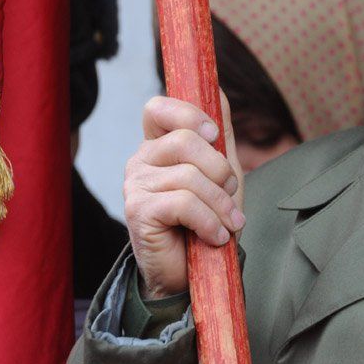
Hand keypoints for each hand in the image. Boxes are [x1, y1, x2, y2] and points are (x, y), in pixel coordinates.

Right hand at [123, 91, 243, 298]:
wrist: (191, 274)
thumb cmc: (206, 220)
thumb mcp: (220, 172)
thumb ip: (219, 133)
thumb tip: (220, 88)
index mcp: (158, 145)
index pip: (158, 108)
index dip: (189, 114)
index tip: (214, 135)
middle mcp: (141, 160)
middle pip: (185, 141)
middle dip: (220, 170)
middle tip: (228, 195)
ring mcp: (135, 184)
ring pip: (189, 176)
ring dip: (220, 204)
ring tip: (227, 224)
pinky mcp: (137, 211)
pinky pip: (184, 202)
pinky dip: (209, 222)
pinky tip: (215, 237)